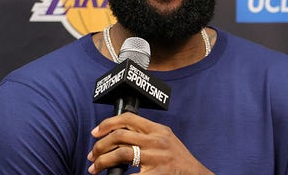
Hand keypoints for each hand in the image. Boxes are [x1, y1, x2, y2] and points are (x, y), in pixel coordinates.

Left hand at [87, 112, 213, 173]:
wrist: (195, 174)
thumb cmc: (179, 159)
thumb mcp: (165, 138)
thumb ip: (146, 134)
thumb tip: (119, 135)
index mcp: (158, 130)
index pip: (128, 118)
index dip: (108, 123)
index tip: (96, 132)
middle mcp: (156, 141)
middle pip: (120, 135)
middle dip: (100, 145)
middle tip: (92, 155)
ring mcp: (156, 157)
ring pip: (121, 153)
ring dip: (103, 161)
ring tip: (96, 167)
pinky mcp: (156, 174)